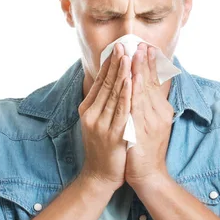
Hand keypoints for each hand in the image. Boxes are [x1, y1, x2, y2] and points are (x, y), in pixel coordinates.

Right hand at [78, 43, 131, 191]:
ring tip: (129, 56)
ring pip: (113, 94)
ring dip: (122, 73)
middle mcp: (92, 114)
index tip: (118, 47)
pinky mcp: (112, 134)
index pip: (99, 81)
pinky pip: (121, 111)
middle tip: (124, 44)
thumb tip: (108, 82)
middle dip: (117, 63)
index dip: (109, 64)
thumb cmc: (103, 148)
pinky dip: (126, 94)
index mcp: (87, 109)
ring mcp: (101, 124)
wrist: (100, 175)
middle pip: (106, 84)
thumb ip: (101, 103)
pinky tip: (131, 81)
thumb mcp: (98, 122)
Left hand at [125, 43, 174, 187]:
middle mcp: (160, 113)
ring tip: (137, 54)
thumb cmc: (145, 149)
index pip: (155, 82)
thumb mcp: (149, 124)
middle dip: (146, 62)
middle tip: (142, 43)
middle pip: (152, 83)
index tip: (146, 47)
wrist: (148, 175)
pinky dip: (135, 92)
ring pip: (145, 92)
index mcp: (161, 110)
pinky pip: (138, 107)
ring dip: (141, 71)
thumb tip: (141, 88)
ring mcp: (152, 122)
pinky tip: (132, 79)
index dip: (151, 65)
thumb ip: (147, 106)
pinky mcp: (143, 131)